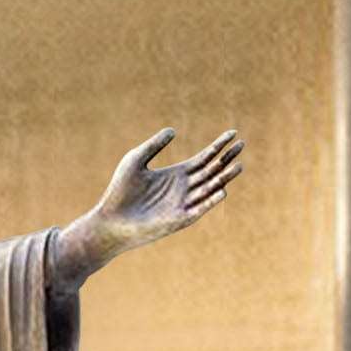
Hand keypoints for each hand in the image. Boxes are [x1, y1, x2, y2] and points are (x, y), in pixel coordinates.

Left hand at [56, 126, 243, 288]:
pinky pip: (199, 209)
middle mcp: (183, 189)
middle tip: (242, 144)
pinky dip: (211, 201)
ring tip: (238, 165)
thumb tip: (173, 130)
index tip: (233, 133)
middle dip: (227, 158)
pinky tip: (222, 190)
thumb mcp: (135, 160)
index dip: (219, 146)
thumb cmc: (119, 191)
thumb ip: (154, 145)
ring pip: (209, 189)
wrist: (109, 220)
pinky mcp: (178, 220)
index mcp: (176, 175)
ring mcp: (182, 205)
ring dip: (224, 178)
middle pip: (212, 171)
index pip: (204, 158)